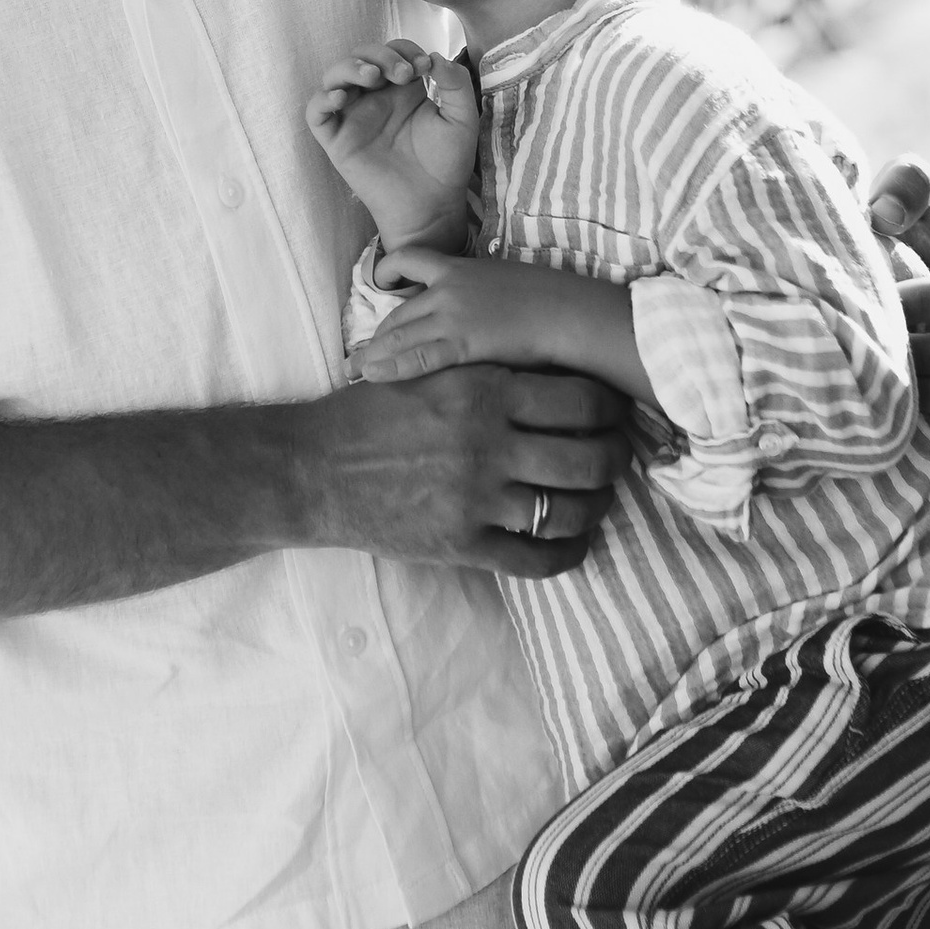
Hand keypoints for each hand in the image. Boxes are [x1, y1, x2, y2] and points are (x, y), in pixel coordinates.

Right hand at [298, 364, 632, 579]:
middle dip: (616, 459)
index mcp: (482, 391)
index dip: (610, 408)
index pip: (582, 400)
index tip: (613, 413)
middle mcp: (487, 444)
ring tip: (596, 499)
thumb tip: (551, 369)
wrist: (312, 469)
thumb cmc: (370, 414)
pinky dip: (567, 554)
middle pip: (590, 457)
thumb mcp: (429, 371)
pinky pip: (537, 559)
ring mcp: (476, 499)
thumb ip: (487, 372)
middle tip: (616, 457)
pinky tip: (572, 543)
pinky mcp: (461, 544)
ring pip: (571, 510)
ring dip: (596, 507)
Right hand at [306, 41, 479, 253]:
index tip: (424, 67)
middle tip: (402, 73)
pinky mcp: (337, 140)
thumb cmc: (447, 164)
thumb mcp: (462, 119)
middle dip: (379, 55)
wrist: (433, 205)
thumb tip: (433, 56)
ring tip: (372, 77)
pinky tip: (341, 98)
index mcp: (403, 90)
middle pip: (361, 57)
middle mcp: (375, 98)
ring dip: (349, 67)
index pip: (392, 52)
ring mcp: (354, 118)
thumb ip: (455, 84)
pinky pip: (316, 113)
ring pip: (334, 77)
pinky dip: (322, 99)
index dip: (404, 50)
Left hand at [347, 248, 634, 394]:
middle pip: (398, 310)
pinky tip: (374, 376)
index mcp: (459, 266)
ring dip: (375, 354)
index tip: (378, 287)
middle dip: (377, 334)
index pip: (409, 260)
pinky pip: (418, 355)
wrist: (569, 312)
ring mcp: (453, 314)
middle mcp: (448, 287)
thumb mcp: (505, 280)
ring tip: (355, 371)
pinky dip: (392, 366)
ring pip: (400, 333)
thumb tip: (474, 307)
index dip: (387, 273)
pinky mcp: (462, 341)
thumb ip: (480, 290)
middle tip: (358, 355)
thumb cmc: (550, 298)